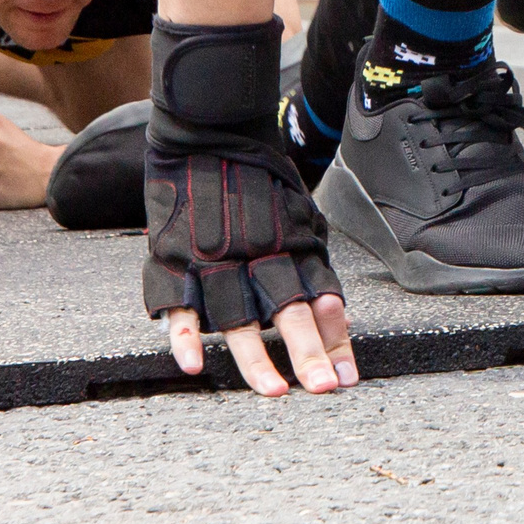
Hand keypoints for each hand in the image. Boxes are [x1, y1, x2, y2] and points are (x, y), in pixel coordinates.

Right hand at [146, 140, 356, 397]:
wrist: (210, 132)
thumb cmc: (259, 183)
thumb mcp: (298, 215)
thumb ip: (312, 264)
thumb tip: (336, 315)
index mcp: (292, 244)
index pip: (318, 300)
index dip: (334, 339)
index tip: (348, 376)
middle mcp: (258, 254)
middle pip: (286, 310)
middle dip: (307, 351)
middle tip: (323, 388)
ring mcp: (215, 259)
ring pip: (237, 315)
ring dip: (255, 357)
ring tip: (272, 391)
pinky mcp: (175, 259)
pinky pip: (178, 303)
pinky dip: (186, 333)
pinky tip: (195, 364)